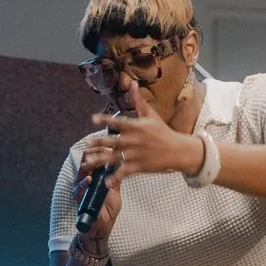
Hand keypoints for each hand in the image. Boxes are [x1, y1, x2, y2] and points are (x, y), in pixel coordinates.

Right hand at [73, 140, 123, 245]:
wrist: (103, 225)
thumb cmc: (108, 206)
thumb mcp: (115, 188)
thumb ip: (116, 175)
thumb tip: (124, 160)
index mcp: (93, 173)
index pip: (94, 155)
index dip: (101, 148)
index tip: (111, 143)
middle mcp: (85, 177)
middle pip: (86, 159)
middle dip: (94, 152)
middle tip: (103, 148)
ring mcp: (80, 187)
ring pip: (81, 171)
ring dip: (88, 165)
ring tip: (95, 159)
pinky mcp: (78, 197)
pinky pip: (79, 189)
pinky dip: (83, 183)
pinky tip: (88, 179)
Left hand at [89, 81, 204, 180]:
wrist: (177, 150)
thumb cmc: (162, 131)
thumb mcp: (150, 115)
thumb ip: (138, 100)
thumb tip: (132, 82)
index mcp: (136, 126)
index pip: (118, 122)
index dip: (105, 119)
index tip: (93, 118)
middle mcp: (134, 140)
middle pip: (113, 141)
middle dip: (99, 143)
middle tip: (87, 144)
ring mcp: (136, 154)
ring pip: (115, 157)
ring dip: (101, 160)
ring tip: (89, 162)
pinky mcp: (139, 166)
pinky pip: (125, 172)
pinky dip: (116, 178)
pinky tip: (107, 182)